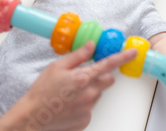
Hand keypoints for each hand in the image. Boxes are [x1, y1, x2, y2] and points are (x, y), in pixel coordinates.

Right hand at [15, 42, 136, 130]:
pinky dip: (83, 103)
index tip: (132, 52)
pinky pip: (90, 108)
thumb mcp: (56, 67)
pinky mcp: (85, 120)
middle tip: (84, 75)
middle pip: (107, 80)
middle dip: (100, 75)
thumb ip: (77, 56)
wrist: (33, 116)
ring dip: (90, 90)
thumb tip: (91, 46)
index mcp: (82, 78)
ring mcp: (88, 108)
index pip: (108, 64)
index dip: (122, 57)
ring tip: (70, 92)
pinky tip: (69, 103)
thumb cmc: (42, 91)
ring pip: (98, 94)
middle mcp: (89, 94)